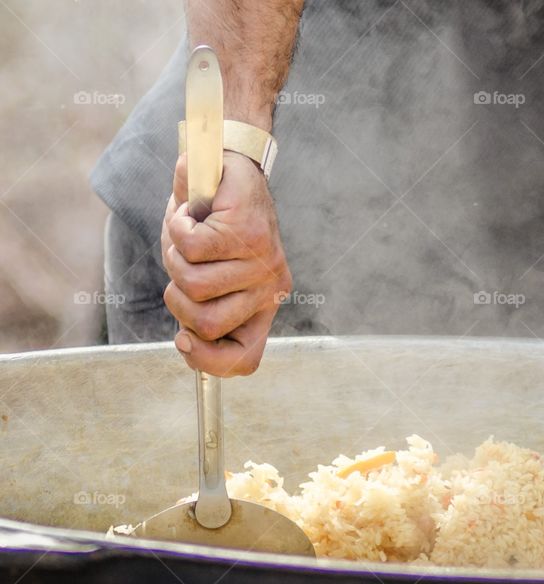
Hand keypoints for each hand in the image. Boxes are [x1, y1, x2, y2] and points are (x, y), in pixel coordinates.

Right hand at [161, 151, 290, 375]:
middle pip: (204, 325)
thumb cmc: (213, 227)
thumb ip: (202, 307)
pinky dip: (176, 227)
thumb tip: (186, 343)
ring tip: (190, 236)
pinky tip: (189, 214)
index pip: (244, 360)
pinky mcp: (245, 231)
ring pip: (192, 284)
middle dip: (176, 298)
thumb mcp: (209, 275)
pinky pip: (190, 247)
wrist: (232, 166)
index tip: (183, 340)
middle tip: (185, 266)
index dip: (206, 360)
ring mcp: (261, 261)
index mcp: (264, 305)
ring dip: (174, 258)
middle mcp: (270, 287)